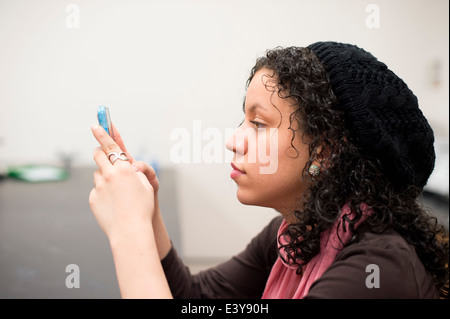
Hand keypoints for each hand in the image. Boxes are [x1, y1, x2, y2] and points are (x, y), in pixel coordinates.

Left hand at [89, 124, 153, 239]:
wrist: (130, 231)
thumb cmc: (143, 208)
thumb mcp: (147, 185)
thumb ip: (136, 171)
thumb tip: (127, 166)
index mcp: (124, 168)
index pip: (111, 145)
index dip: (103, 133)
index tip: (96, 124)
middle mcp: (109, 175)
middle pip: (98, 156)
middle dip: (100, 153)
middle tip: (103, 155)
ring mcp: (99, 187)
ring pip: (98, 174)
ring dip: (104, 176)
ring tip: (117, 191)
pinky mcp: (93, 198)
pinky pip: (97, 190)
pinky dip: (103, 193)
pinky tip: (113, 204)